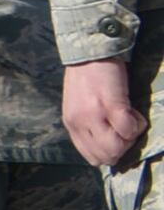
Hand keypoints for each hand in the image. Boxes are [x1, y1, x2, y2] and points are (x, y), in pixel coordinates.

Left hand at [70, 58, 147, 173]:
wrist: (90, 52)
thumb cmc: (87, 78)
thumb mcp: (79, 106)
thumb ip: (88, 126)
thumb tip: (108, 146)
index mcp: (71, 125)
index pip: (92, 157)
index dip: (111, 153)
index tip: (118, 138)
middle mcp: (80, 123)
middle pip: (106, 156)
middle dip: (123, 147)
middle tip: (126, 128)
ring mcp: (94, 114)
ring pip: (118, 147)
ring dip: (131, 137)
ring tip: (129, 118)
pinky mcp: (110, 104)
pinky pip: (129, 128)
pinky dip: (138, 123)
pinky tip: (134, 110)